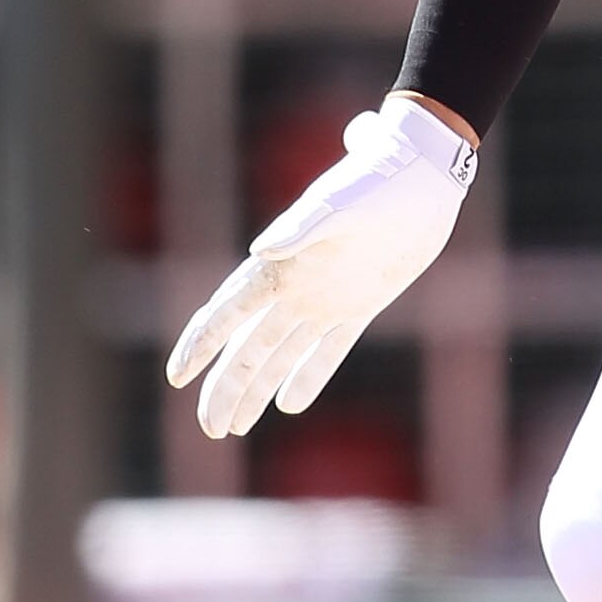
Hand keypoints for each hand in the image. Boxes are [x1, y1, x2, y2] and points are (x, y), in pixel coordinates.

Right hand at [166, 94, 477, 437]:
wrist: (424, 173)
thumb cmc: (379, 176)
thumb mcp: (343, 202)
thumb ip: (304, 227)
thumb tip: (263, 251)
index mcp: (281, 262)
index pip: (229, 310)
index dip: (202, 343)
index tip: (177, 376)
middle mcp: (296, 284)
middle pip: (249, 345)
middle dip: (226, 386)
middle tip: (212, 428)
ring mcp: (326, 297)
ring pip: (281, 354)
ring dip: (256, 389)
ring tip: (234, 428)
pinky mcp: (361, 304)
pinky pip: (329, 350)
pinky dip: (308, 376)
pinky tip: (288, 404)